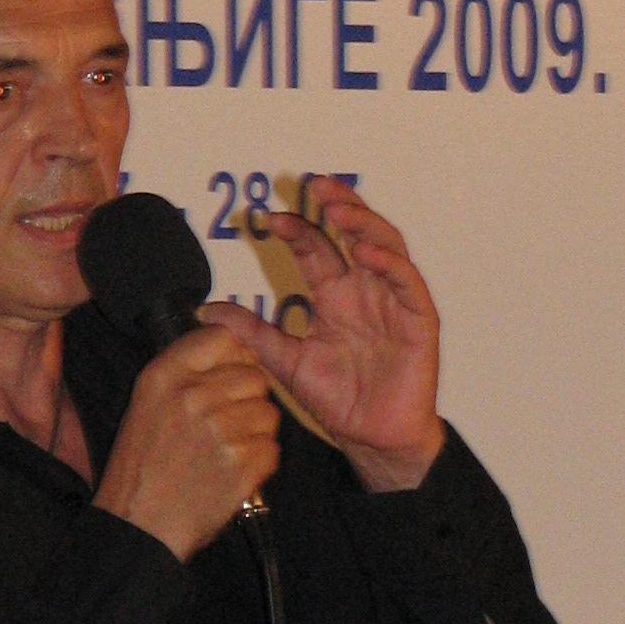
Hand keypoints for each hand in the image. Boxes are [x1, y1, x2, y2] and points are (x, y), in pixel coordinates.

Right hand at [93, 326, 281, 560]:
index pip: (223, 337)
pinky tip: (232, 474)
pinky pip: (272, 448)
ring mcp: (219, 430)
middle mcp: (192, 396)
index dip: (234, 357)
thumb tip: (230, 348)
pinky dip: (258, 464)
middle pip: (254, 375)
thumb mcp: (144, 406)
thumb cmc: (141, 470)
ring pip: (268, 412)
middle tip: (226, 426)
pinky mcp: (242, 464)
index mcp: (163, 376)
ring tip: (225, 453)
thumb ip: (182, 373)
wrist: (139, 528)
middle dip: (248, 399)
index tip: (228, 375)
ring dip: (255, 433)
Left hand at [199, 177, 447, 492]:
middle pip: (356, 232)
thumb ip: (252, 332)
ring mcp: (394, 302)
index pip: (317, 248)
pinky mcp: (419, 321)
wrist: (372, 438)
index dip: (297, 230)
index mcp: (335, 296)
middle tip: (316, 185)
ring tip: (341, 209)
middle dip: (339, 204)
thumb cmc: (338, 400)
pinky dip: (390, 264)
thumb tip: (205, 311)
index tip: (269, 220)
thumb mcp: (285, 361)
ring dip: (366, 223)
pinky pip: (408, 284)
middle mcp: (365, 290)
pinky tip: (367, 253)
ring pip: (386, 246)